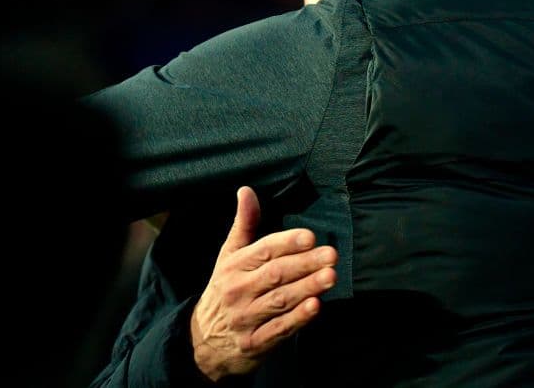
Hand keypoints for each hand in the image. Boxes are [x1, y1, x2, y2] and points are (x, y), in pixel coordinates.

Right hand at [190, 186, 337, 381]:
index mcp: (234, 266)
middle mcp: (238, 291)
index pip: (263, 251)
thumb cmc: (225, 290)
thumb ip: (243, 224)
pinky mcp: (254, 343)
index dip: (287, 242)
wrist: (202, 341)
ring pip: (280, 300)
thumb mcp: (229, 256)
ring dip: (307, 288)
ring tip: (330, 277)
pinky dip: (298, 318)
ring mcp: (245, 318)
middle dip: (305, 263)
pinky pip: (279, 330)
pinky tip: (316, 306)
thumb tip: (246, 191)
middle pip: (275, 274)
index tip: (310, 236)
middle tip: (331, 255)